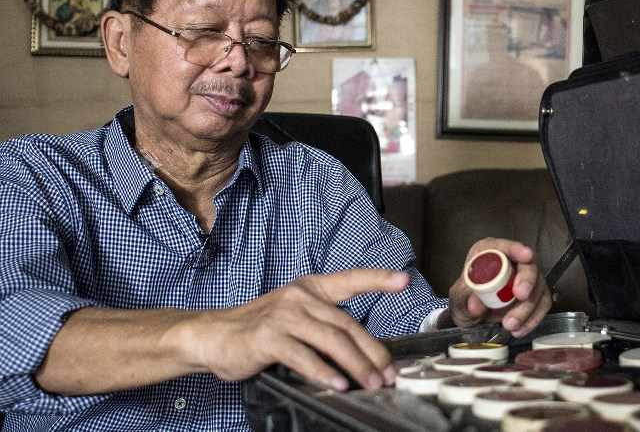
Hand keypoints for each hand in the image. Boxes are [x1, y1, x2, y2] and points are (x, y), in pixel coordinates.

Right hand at [190, 268, 409, 390]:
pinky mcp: (268, 337)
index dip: (378, 278)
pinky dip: (323, 371)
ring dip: (356, 365)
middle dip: (373, 351)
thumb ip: (325, 326)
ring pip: (331, 339)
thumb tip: (363, 353)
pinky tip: (337, 383)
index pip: (350, 279)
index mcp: (310, 288)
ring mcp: (284, 316)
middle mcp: (299, 297)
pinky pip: (303, 355)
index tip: (403, 280)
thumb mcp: (296, 317)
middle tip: (389, 373)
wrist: (213, 335)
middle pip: (347, 324)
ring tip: (371, 384)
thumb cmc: (260, 329)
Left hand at [443, 238, 551, 336]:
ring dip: (527, 308)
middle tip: (521, 296)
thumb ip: (465, 298)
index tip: (526, 255)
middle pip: (528, 265)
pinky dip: (533, 319)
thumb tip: (475, 305)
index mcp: (489, 253)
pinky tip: (519, 330)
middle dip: (527, 280)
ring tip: (510, 325)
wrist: (472, 317)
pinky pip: (542, 304)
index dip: (516, 249)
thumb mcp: (458, 298)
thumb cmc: (465, 299)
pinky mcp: (535, 294)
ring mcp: (525, 277)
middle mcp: (511, 261)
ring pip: (538, 287)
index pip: (504, 246)